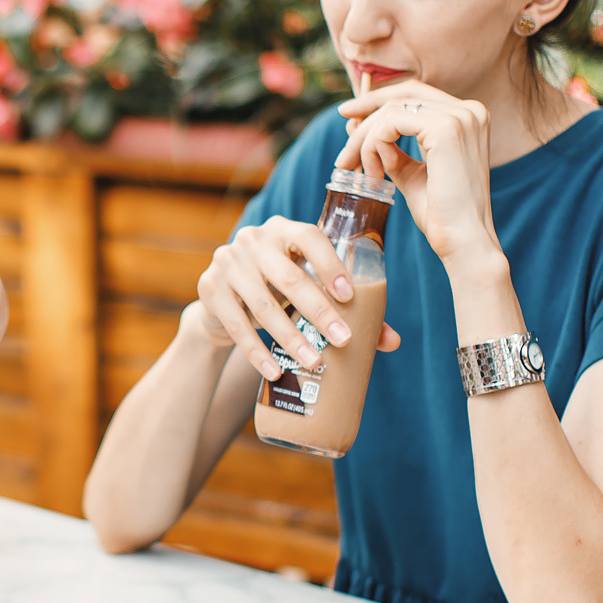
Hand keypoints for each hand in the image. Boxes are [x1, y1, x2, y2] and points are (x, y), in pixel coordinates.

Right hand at [194, 217, 401, 383]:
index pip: (311, 237)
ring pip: (263, 305)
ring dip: (290, 337)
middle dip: (319, 312)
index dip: (332, 265)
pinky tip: (274, 371)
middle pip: (289, 277)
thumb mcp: (307, 290)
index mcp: (284, 230)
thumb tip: (391, 341)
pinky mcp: (210, 289)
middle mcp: (253, 240)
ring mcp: (227, 262)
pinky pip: (236, 325)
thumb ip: (347, 308)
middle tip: (343, 340)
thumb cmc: (279, 292)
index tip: (351, 296)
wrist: (222, 302)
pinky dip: (256, 352)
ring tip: (313, 361)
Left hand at [336, 78, 502, 270]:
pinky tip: (374, 173)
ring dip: (365, 140)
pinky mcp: (445, 129)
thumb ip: (390, 148)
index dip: (378, 101)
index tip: (348, 116)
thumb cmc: (441, 215)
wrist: (462, 241)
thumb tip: (356, 124)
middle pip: (402, 94)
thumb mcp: (412, 173)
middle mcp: (469, 110)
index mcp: (468, 117)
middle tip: (342, 133)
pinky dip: (373, 145)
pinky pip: (390, 125)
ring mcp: (459, 117)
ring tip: (358, 171)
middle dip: (365, 111)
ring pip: (391, 111)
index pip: (415, 93)